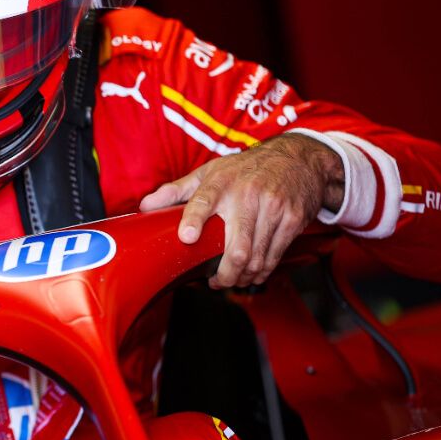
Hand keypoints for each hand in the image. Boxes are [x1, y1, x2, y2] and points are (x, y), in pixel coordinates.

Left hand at [139, 133, 344, 288]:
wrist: (296, 158)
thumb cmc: (245, 168)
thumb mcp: (208, 172)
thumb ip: (175, 191)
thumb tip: (143, 207)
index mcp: (221, 182)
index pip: (203, 200)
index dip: (194, 219)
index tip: (187, 237)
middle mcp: (248, 195)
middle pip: (237, 245)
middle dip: (225, 273)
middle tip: (215, 282)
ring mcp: (273, 208)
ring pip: (256, 257)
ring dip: (242, 277)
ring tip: (230, 281)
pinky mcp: (292, 220)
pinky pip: (275, 255)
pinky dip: (262, 271)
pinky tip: (252, 274)